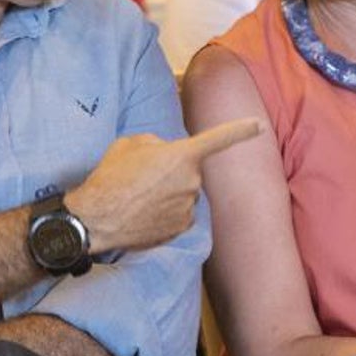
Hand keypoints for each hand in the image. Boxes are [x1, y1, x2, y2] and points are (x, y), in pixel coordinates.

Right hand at [67, 118, 261, 252]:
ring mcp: (188, 208)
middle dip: (172, 170)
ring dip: (167, 192)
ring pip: (184, 193)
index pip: (219, 139)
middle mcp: (192, 183)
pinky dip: (164, 212)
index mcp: (182, 156)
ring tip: (138, 196)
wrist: (95, 219)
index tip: (260, 126)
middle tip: (143, 176)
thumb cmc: (110, 177)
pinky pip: (178, 214)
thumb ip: (158, 143)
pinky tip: (142, 214)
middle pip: (189, 170)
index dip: (241, 130)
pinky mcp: (180, 229)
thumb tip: (167, 154)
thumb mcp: (130, 144)